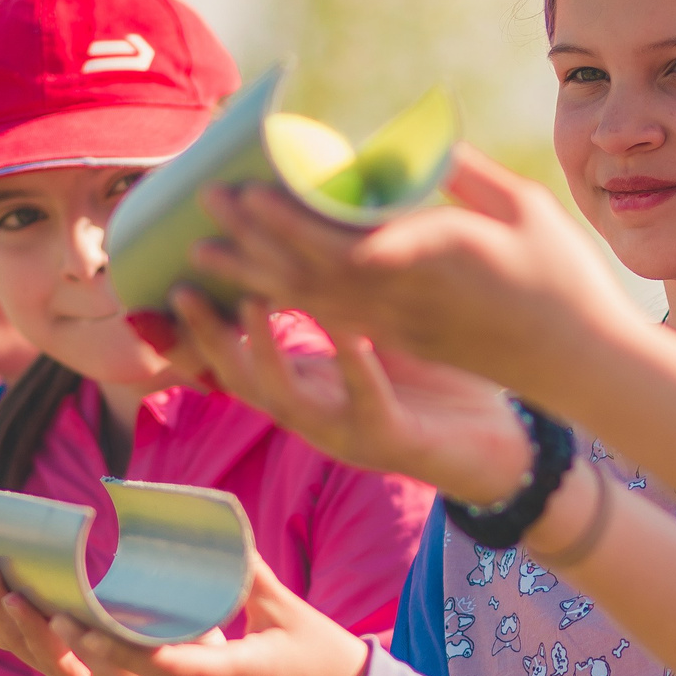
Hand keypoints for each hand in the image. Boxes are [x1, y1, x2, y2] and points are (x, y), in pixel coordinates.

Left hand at [0, 554, 369, 675]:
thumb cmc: (327, 661)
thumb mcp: (290, 609)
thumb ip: (246, 569)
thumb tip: (215, 520)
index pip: (170, 668)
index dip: (121, 648)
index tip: (82, 622)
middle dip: (85, 654)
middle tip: (44, 612)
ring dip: (89, 668)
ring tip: (53, 627)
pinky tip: (89, 655)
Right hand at [167, 295, 530, 504]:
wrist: (503, 450)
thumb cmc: (441, 386)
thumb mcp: (383, 336)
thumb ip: (349, 296)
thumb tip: (329, 225)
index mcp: (311, 388)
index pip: (237, 356)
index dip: (200, 323)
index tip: (172, 273)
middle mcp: (317, 415)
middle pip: (242, 380)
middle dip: (209, 335)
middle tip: (184, 285)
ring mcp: (349, 432)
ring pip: (287, 397)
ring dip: (265, 350)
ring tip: (250, 300)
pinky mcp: (393, 439)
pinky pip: (366, 401)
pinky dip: (354, 364)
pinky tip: (350, 331)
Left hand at [192, 147, 637, 403]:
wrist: (581, 364)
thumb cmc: (563, 278)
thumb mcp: (525, 207)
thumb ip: (466, 174)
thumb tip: (417, 141)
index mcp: (441, 255)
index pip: (348, 237)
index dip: (292, 218)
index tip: (250, 191)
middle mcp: (410, 296)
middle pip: (314, 267)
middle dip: (254, 237)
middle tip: (207, 202)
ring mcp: (404, 326)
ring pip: (315, 300)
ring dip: (257, 275)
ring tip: (205, 253)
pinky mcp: (405, 342)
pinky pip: (334, 319)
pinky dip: (290, 301)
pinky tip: (257, 288)